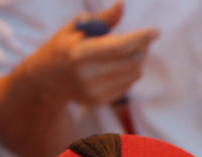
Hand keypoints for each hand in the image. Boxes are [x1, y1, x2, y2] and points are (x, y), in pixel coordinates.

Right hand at [19, 0, 157, 107]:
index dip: (140, 39)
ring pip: (134, 74)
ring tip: (130, 50)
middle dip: (142, 47)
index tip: (156, 31)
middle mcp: (86, 75)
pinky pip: (128, 84)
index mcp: (78, 53)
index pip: (118, 47)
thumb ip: (101, 19)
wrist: (45, 80)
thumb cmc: (64, 47)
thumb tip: (121, 5)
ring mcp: (93, 91)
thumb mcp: (75, 29)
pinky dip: (131, 72)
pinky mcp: (99, 101)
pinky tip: (120, 65)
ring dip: (138, 59)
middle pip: (131, 61)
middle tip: (144, 39)